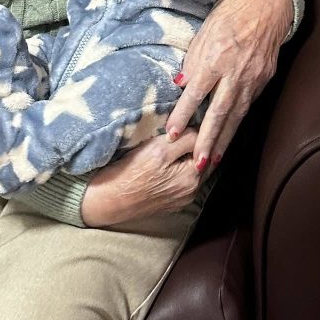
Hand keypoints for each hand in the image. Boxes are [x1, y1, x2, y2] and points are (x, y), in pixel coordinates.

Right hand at [80, 130, 202, 226]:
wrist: (111, 198)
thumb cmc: (132, 171)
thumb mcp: (159, 148)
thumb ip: (186, 139)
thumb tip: (202, 130)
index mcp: (193, 176)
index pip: (208, 145)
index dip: (202, 129)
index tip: (194, 117)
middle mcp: (193, 191)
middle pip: (205, 159)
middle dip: (200, 144)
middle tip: (189, 126)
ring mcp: (183, 198)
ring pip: (195, 169)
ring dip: (191, 156)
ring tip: (179, 142)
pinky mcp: (173, 202)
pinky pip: (185, 180)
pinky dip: (183, 168)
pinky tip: (171, 161)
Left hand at [166, 0, 291, 170]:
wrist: (268, 3)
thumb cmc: (230, 12)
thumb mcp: (204, 31)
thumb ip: (193, 60)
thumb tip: (181, 84)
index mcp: (216, 57)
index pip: (196, 93)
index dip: (183, 114)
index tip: (172, 133)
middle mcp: (236, 71)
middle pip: (219, 112)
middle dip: (208, 140)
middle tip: (197, 163)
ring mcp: (254, 77)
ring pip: (237, 115)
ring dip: (224, 139)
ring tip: (214, 160)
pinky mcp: (265, 78)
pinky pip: (248, 104)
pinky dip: (238, 122)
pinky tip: (229, 135)